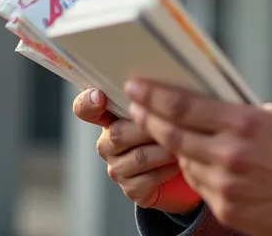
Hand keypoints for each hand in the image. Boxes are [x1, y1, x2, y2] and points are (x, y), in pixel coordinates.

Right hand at [71, 87, 202, 213]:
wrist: (186, 166)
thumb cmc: (173, 128)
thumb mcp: (162, 107)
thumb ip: (152, 96)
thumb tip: (158, 83)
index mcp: (110, 117)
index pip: (85, 108)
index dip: (87, 103)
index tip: (99, 97)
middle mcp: (108, 142)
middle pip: (117, 133)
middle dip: (148, 127)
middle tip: (172, 120)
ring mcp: (118, 167)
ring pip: (137, 157)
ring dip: (163, 149)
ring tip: (184, 140)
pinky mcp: (132, 189)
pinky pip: (147, 180)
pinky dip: (167, 170)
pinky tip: (180, 162)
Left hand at [125, 79, 271, 235]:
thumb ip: (239, 110)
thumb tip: (207, 100)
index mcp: (243, 124)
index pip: (183, 106)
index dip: (153, 95)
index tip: (136, 87)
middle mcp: (229, 154)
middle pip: (171, 133)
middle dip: (148, 117)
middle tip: (135, 106)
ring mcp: (224, 184)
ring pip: (182, 159)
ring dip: (173, 145)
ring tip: (170, 132)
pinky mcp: (224, 207)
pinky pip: (197, 183)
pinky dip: (194, 169)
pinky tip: (200, 160)